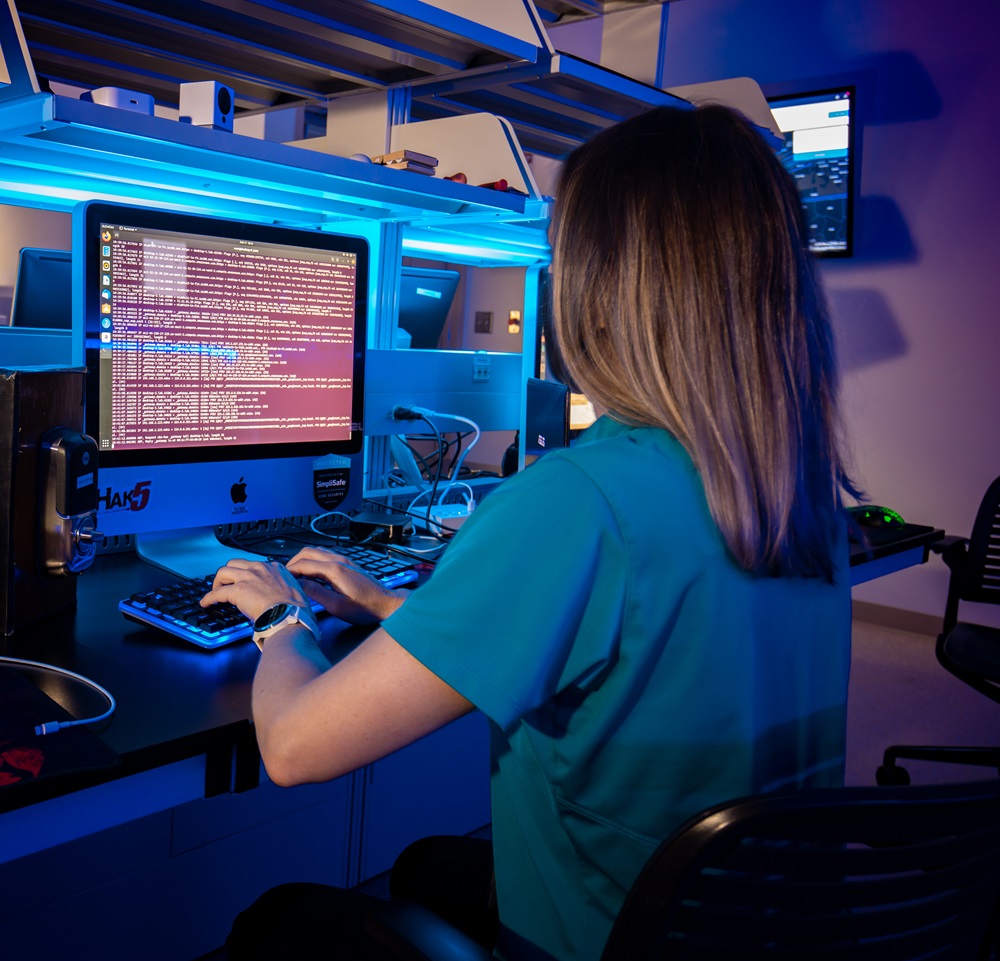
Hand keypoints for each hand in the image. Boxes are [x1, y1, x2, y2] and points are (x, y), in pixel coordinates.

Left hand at [201, 558, 308, 621]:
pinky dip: (209, 598)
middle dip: (229, 573)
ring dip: (218, 581)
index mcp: (275, 568)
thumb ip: (285, 587)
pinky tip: (206, 603)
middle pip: (236, 563)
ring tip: (216, 590)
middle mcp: (260, 568)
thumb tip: (281, 596)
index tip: (245, 580)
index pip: (255, 565)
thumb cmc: (295, 608)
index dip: (247, 573)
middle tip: (227, 583)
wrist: (290, 616)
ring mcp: (247, 578)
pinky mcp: (237, 590)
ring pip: (223, 572)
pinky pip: (217, 593)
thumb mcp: (295, 590)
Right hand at [285, 546, 407, 625]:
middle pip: (308, 552)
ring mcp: (345, 560)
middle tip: (286, 576)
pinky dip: (314, 561)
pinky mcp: (348, 564)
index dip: (289, 571)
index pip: (303, 564)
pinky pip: (326, 556)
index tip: (280, 580)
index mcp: (334, 570)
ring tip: (297, 576)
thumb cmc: (365, 609)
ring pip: (317, 552)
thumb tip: (298, 584)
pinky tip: (312, 575)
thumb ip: (316, 593)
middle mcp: (339, 560)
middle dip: (293, 562)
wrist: (387, 604)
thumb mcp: (337, 606)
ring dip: (304, 560)